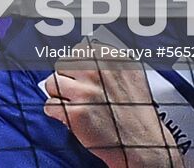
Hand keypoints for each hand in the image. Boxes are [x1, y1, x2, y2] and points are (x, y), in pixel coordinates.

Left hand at [42, 56, 180, 167]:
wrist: (143, 143)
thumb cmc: (137, 111)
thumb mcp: (131, 74)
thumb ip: (107, 60)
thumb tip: (82, 52)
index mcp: (110, 58)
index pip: (77, 50)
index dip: (78, 67)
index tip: (84, 77)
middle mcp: (97, 71)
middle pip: (61, 65)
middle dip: (67, 79)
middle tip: (81, 95)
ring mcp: (86, 91)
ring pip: (51, 83)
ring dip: (60, 96)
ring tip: (76, 106)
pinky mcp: (76, 113)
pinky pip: (50, 105)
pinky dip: (57, 113)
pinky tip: (72, 118)